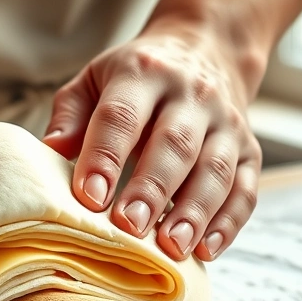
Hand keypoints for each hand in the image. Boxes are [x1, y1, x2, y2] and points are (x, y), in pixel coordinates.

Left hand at [43, 21, 261, 261]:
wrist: (207, 50)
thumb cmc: (137, 78)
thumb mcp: (95, 80)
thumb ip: (71, 114)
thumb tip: (52, 150)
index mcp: (144, 73)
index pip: (122, 116)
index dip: (105, 156)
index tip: (89, 197)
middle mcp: (192, 95)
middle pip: (175, 145)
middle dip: (152, 189)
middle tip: (129, 227)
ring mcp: (227, 123)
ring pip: (216, 170)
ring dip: (194, 212)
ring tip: (171, 247)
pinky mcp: (250, 151)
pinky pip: (246, 190)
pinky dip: (228, 223)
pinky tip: (206, 250)